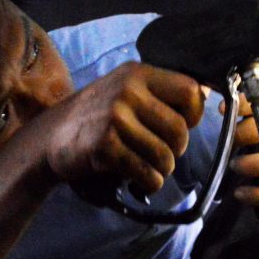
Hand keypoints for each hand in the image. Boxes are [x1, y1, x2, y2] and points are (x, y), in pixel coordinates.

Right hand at [31, 62, 205, 194]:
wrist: (52, 136)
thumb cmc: (97, 115)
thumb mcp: (126, 90)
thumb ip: (161, 92)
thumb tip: (207, 93)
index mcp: (138, 74)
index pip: (190, 90)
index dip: (194, 114)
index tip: (181, 125)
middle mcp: (128, 91)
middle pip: (180, 129)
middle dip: (176, 150)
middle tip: (161, 154)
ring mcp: (115, 118)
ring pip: (165, 156)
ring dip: (161, 171)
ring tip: (148, 169)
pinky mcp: (105, 146)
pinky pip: (146, 173)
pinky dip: (148, 183)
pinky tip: (139, 181)